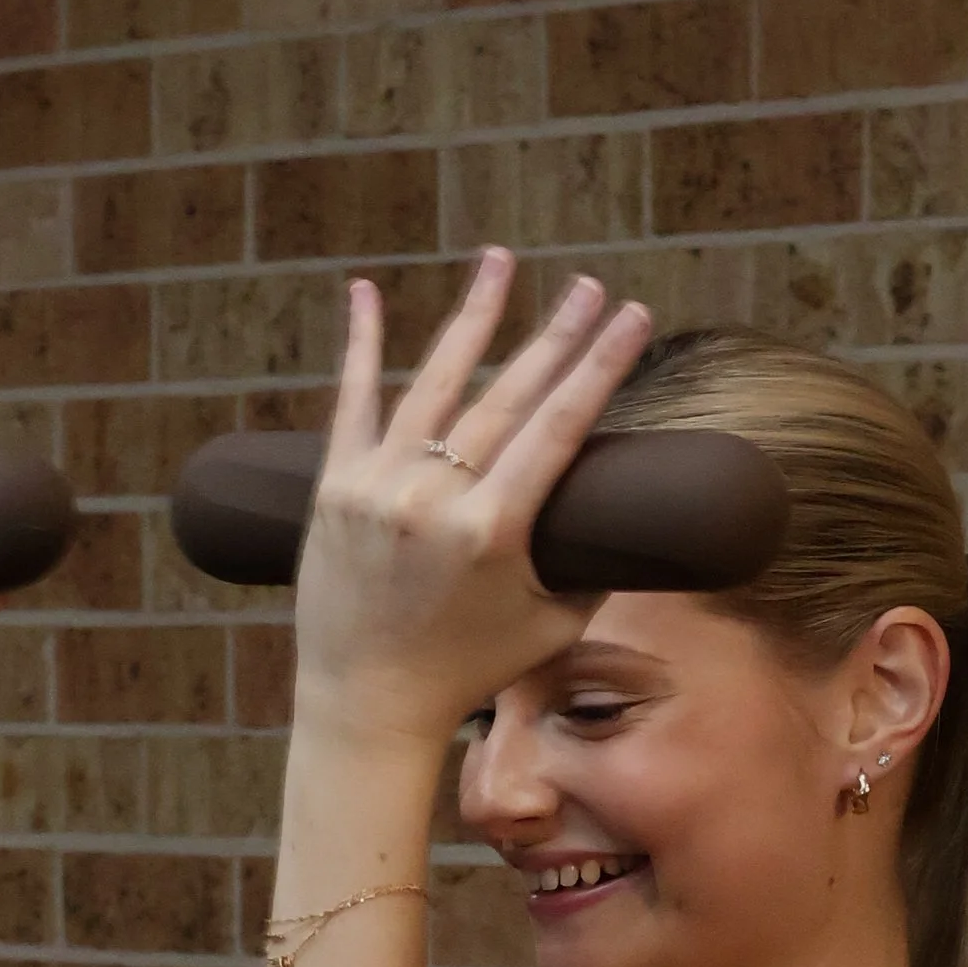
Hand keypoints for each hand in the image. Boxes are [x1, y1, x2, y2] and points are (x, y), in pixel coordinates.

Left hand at [293, 252, 651, 747]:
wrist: (367, 704)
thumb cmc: (468, 671)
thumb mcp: (551, 628)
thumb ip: (592, 570)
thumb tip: (629, 515)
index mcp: (490, 532)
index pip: (557, 428)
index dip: (600, 366)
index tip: (633, 317)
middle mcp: (432, 500)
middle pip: (506, 396)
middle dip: (557, 335)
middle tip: (592, 285)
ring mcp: (377, 487)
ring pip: (433, 383)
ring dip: (474, 317)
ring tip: (502, 262)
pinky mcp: (334, 487)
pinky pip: (349, 402)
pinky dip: (358, 345)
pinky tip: (366, 291)